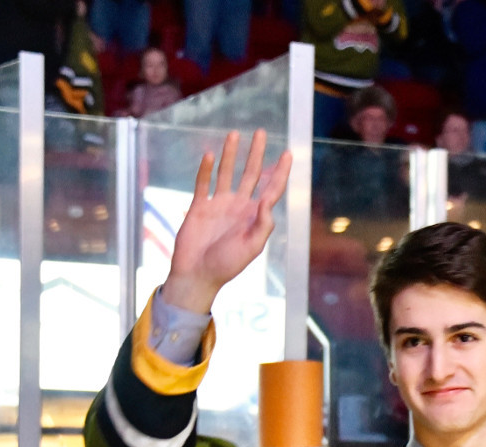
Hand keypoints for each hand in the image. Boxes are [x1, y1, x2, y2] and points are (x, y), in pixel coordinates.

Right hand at [161, 130, 293, 313]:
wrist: (196, 274)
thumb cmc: (226, 266)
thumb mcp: (251, 247)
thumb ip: (262, 225)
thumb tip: (268, 201)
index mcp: (254, 216)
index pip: (271, 189)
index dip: (280, 172)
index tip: (288, 152)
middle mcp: (238, 207)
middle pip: (251, 174)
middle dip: (257, 154)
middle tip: (261, 132)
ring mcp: (218, 205)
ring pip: (226, 173)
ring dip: (230, 154)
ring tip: (234, 134)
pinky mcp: (199, 207)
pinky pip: (203, 184)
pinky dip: (205, 170)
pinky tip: (210, 154)